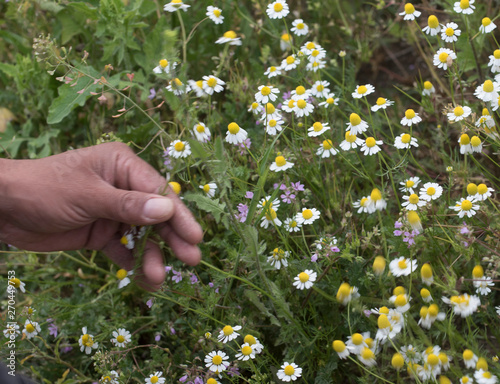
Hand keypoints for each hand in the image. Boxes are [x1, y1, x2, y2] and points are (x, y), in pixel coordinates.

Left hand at [0, 142, 202, 290]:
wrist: (4, 209)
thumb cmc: (45, 189)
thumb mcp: (88, 195)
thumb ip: (128, 205)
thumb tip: (167, 210)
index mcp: (122, 167)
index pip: (158, 191)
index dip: (178, 215)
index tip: (195, 237)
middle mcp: (123, 188)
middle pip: (155, 215)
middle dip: (172, 238)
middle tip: (192, 260)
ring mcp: (113, 212)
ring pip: (141, 236)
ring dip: (151, 256)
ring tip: (158, 279)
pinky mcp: (101, 233)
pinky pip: (123, 249)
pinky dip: (132, 264)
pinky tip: (142, 280)